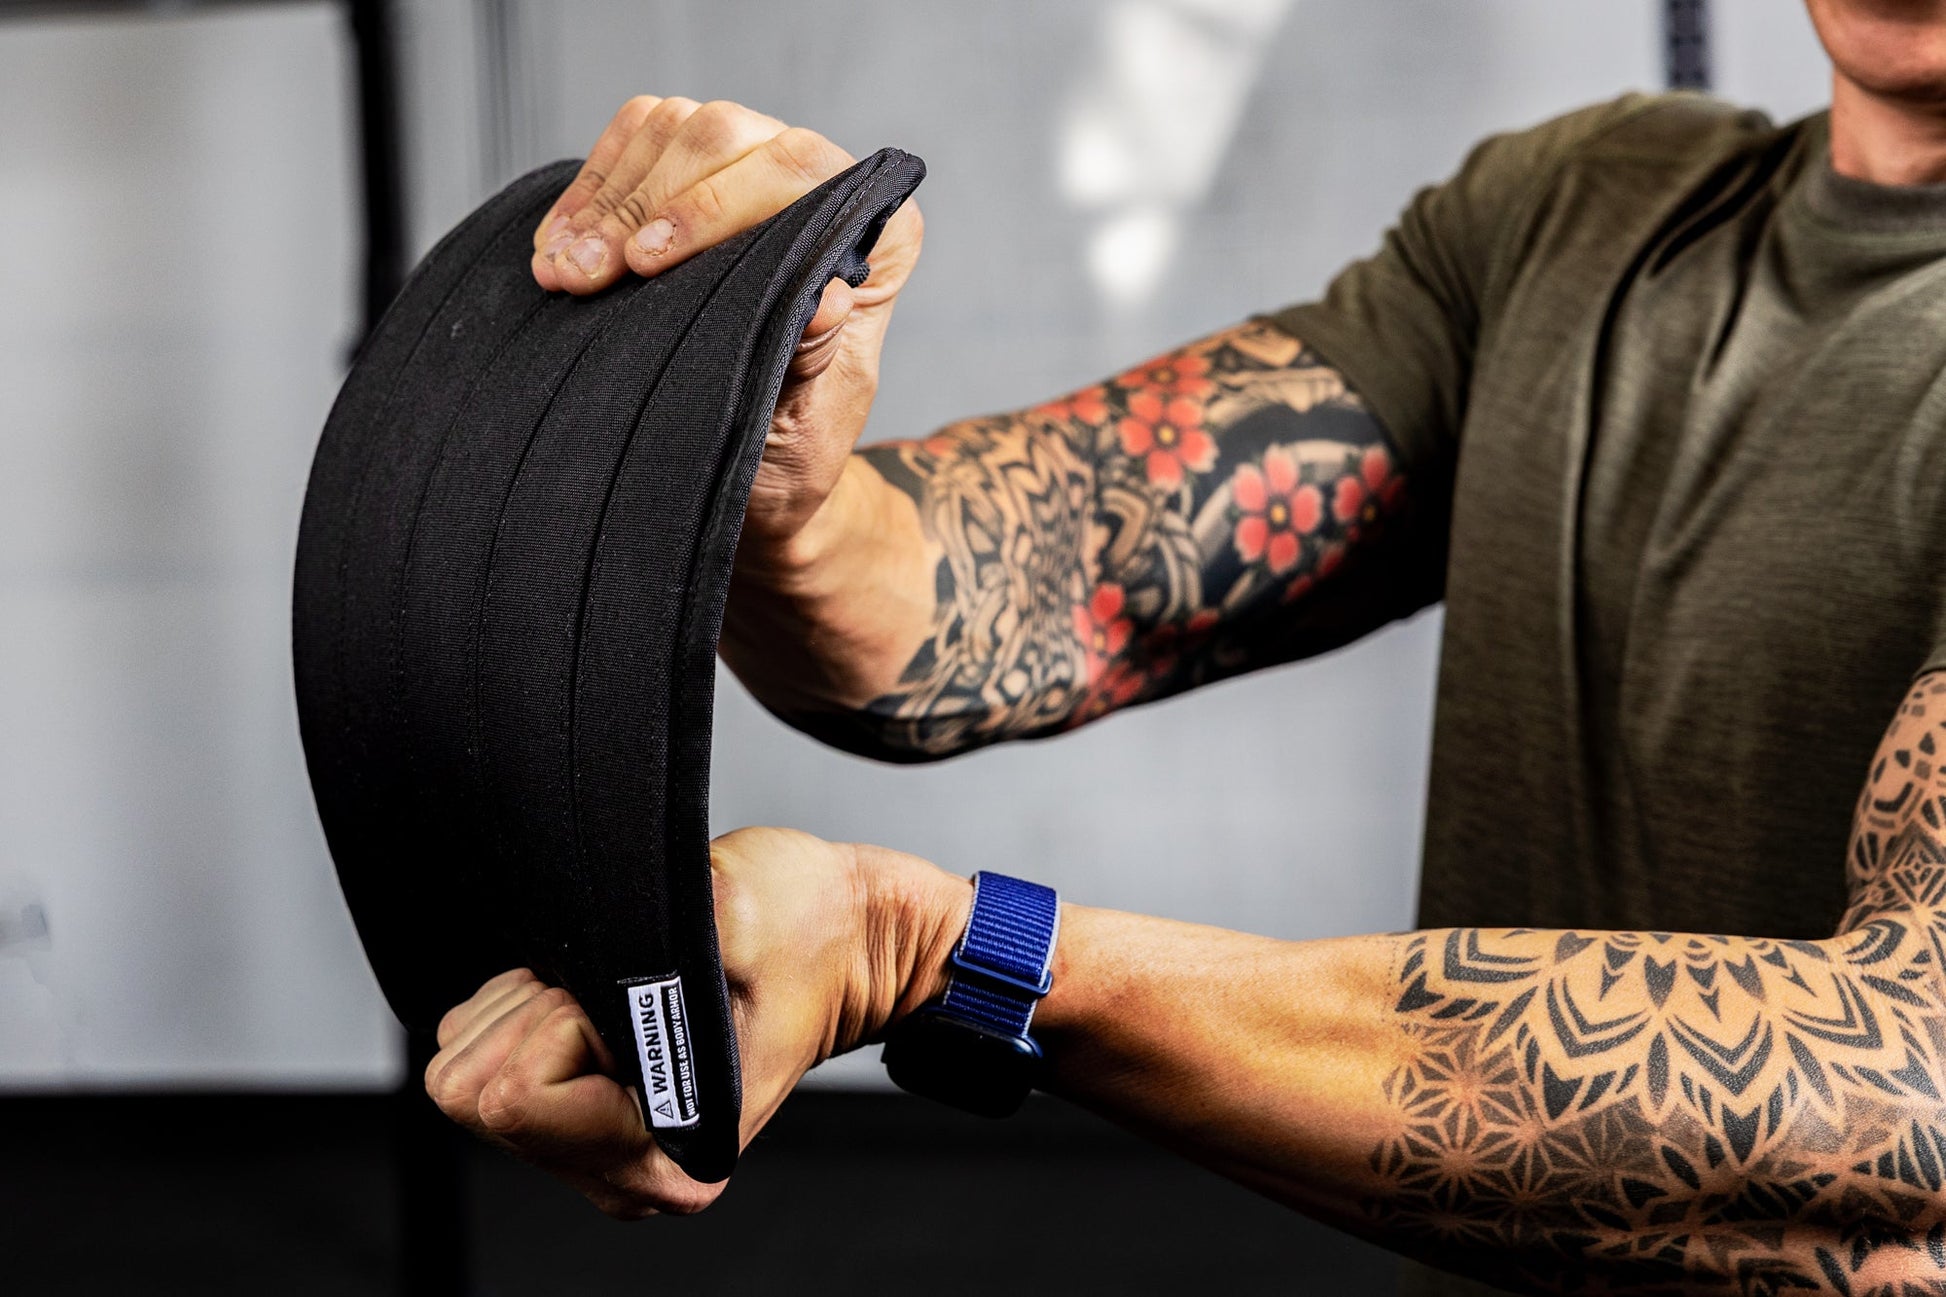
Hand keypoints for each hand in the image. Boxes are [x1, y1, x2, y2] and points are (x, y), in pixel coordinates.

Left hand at [423, 828, 967, 1216]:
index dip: (561, 1021)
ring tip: (616, 988)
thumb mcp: (732, 908)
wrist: (851, 933)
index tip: (634, 989)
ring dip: (527, 1011)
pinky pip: (482, 1054)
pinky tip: (595, 995)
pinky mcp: (575, 1110)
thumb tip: (576, 946)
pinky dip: (523, 1009)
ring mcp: (596, 1147)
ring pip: (467, 1075)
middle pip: (473, 1095)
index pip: (516, 1100)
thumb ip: (645, 941)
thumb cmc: (814, 926)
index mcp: (670, 1149)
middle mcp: (627, 1169)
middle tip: (619, 985)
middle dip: (532, 1017)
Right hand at [531, 96, 924, 551]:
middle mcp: (822, 189)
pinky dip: (590, 188)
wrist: (749, 481)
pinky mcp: (696, 173)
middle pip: (725, 137)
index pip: (802, 175)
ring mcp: (753, 169)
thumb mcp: (799, 435)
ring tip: (561, 271)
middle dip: (640, 204)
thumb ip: (811, 366)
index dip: (713, 204)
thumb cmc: (785, 459)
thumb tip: (827, 302)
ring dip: (604, 199)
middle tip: (581, 276)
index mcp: (878, 242)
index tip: (644, 263)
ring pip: (673, 128)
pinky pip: (636, 138)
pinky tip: (560, 247)